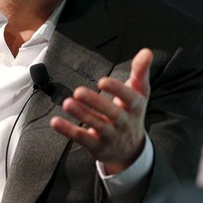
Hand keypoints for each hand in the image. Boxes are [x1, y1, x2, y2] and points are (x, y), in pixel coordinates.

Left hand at [50, 48, 152, 174]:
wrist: (130, 150)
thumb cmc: (131, 113)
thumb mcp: (139, 93)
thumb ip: (140, 72)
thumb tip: (146, 51)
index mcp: (134, 107)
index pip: (129, 98)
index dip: (117, 90)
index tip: (103, 81)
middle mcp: (124, 122)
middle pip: (112, 113)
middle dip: (95, 102)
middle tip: (78, 92)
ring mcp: (110, 135)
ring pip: (96, 125)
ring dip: (81, 114)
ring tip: (67, 103)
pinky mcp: (96, 145)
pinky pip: (82, 137)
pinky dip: (68, 130)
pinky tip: (55, 122)